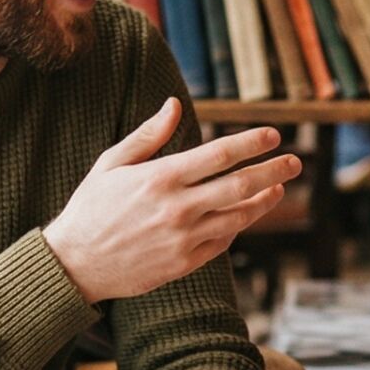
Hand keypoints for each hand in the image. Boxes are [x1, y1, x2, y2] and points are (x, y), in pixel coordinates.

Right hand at [45, 99, 299, 303]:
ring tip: (279, 187)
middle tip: (294, 161)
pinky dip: (239, 225)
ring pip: (239, 216)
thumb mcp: (111, 163)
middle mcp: (177, 209)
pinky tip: (247, 213)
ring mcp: (184, 239)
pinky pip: (223, 241)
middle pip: (240, 186)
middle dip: (273, 170)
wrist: (74, 264)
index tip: (273, 134)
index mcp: (160, 178)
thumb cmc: (91, 207)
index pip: (219, 155)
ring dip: (265, 200)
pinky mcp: (184, 263)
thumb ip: (148, 135)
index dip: (251, 143)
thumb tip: (174, 105)